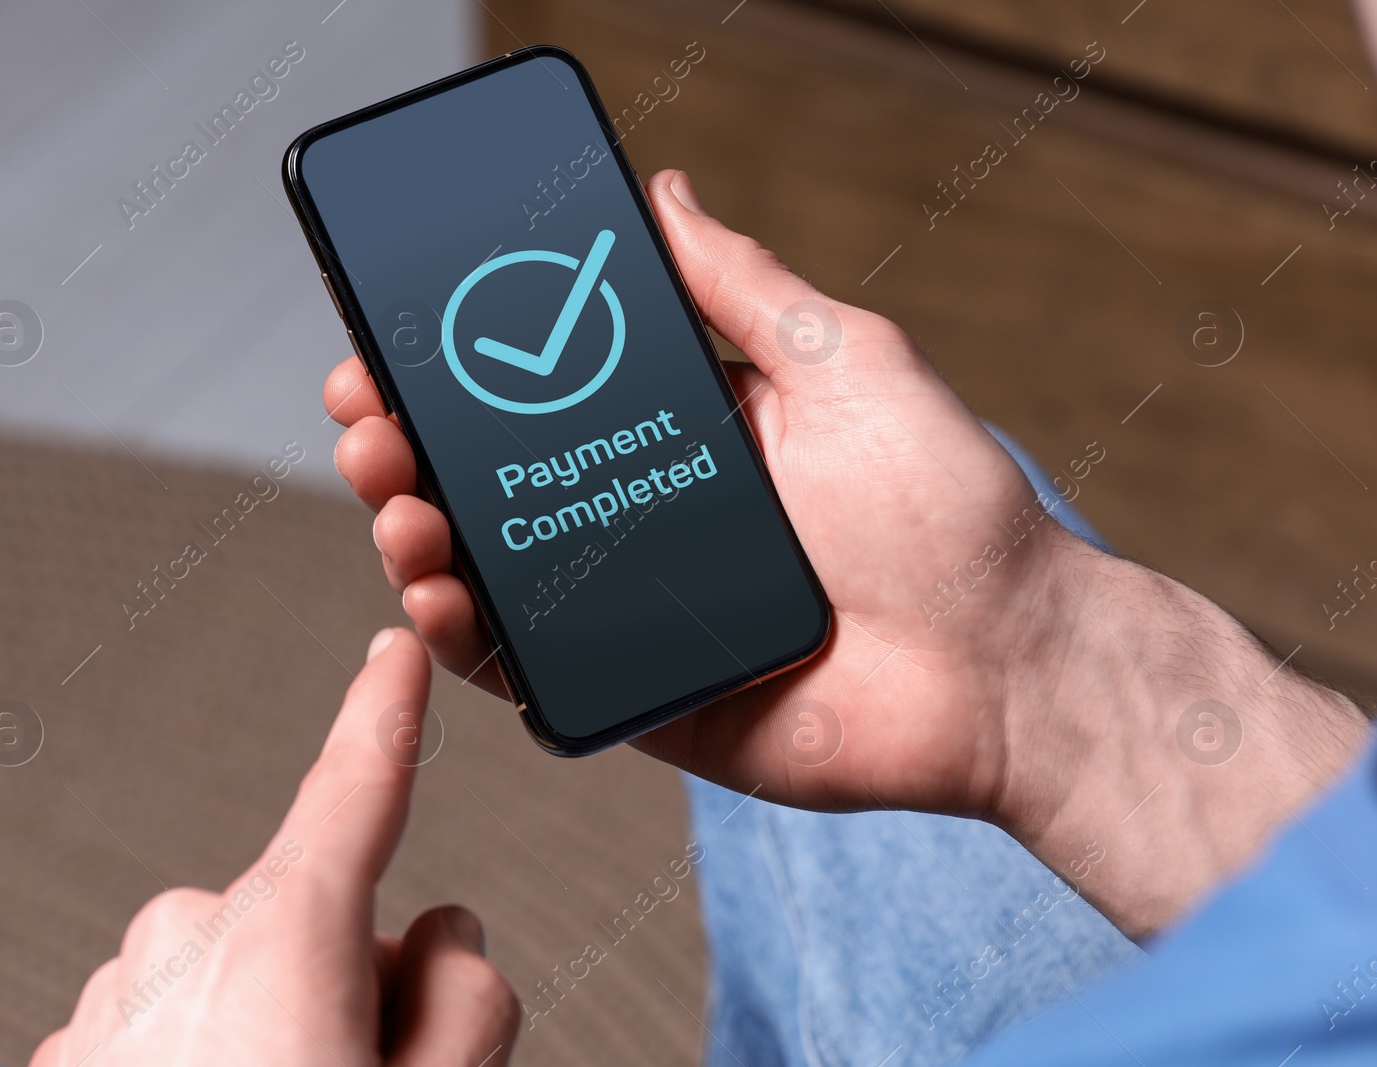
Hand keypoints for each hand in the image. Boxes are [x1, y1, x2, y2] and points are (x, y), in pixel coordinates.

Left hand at [30, 629, 518, 1066]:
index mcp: (282, 935)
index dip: (387, 712)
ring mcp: (115, 1000)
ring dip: (275, 1034)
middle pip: (315, 921)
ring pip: (241, 982)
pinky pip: (170, 1029)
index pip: (356, 785)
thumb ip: (468, 996)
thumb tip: (441, 937)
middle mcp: (185, 941)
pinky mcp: (71, 1057)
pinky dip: (207, 1066)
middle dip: (353, 985)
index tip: (393, 651)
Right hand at [324, 171, 1366, 935]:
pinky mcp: (637, 697)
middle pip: (491, 483)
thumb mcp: (846, 361)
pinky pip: (529, 673)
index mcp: (683, 435)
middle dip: (408, 447)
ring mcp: (631, 613)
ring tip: (395, 502)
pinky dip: (465, 642)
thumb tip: (666, 188)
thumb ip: (744, 285)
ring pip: (490, 573)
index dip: (456, 371)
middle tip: (369, 421)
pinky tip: (437, 598)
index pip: (538, 396)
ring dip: (416, 534)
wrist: (1007, 665)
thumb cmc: (949, 510)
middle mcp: (643, 519)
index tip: (391, 342)